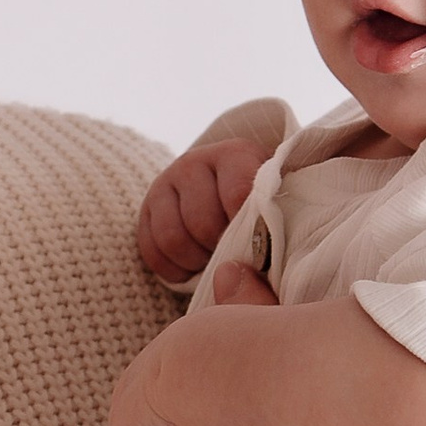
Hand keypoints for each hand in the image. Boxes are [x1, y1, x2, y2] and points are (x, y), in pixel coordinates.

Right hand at [137, 137, 274, 283]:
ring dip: (196, 262)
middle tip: (237, 260)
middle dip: (220, 251)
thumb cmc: (266, 208)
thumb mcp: (279, 205)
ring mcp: (166, 183)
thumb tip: (260, 265)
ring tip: (215, 262)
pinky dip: (174, 270)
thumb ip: (278, 222)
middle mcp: (195, 161)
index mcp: (235, 155)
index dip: (248, 232)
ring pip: (173, 239)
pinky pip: (151, 251)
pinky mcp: (146, 209)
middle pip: (202, 222)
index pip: (237, 195)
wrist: (230, 197)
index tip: (260, 250)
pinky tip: (193, 267)